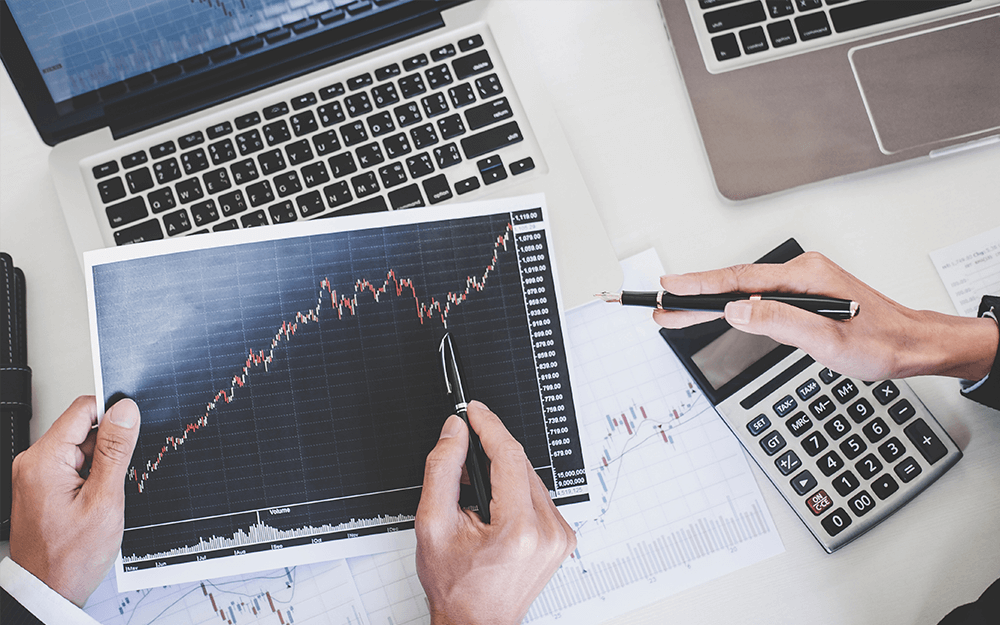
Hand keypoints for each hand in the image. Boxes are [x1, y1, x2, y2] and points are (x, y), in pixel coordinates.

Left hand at [9, 396, 140, 605]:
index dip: (114, 415)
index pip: (83, 409)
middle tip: (118, 479)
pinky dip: (92, 478)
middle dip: (110, 448)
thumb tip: (125, 411)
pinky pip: (75, 466)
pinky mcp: (43, 486)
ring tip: (105, 497)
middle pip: (83, 429)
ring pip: (82, 449)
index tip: (133, 431)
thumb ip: (116, 451)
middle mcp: (34, 462)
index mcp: (44, 460)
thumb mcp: (104, 500)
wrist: (49, 591)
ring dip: (102, 466)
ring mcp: (36, 475)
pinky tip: (98, 501)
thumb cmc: (70, 557)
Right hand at [415, 401, 575, 624]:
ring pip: (531, 478)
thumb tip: (455, 432)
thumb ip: (442, 470)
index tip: (473, 410)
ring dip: (504, 471)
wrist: (476, 624)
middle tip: (463, 447)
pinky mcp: (563, 538)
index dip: (489, 426)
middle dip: (491, 450)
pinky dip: (516, 490)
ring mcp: (560, 536)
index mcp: (519, 530)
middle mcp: (548, 531)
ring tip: (473, 484)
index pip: (509, 455)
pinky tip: (495, 501)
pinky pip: (539, 497)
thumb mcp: (432, 525)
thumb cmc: (456, 586)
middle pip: (521, 464)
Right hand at [653, 251, 997, 381]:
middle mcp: (802, 273)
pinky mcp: (803, 298)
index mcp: (805, 276)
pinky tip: (717, 312)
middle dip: (695, 297)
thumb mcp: (827, 340)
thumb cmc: (882, 342)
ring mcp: (801, 284)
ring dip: (710, 303)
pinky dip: (733, 307)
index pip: (740, 279)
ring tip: (677, 314)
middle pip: (736, 283)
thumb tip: (737, 310)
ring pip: (744, 292)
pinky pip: (759, 299)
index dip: (700, 285)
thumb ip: (779, 322)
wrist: (914, 345)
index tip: (670, 286)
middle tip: (659, 307)